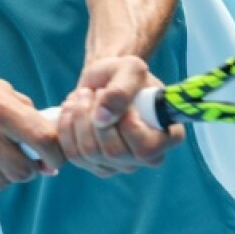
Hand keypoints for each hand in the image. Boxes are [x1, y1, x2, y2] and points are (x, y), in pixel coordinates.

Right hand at [0, 66, 65, 193]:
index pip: (43, 140)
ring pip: (0, 183)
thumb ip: (30, 119)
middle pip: (22, 171)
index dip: (56, 155)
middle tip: (23, 161)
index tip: (54, 158)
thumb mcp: (3, 92)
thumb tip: (51, 160)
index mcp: (2, 108)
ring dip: (6, 177)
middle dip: (29, 170)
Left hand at [58, 56, 183, 177]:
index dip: (125, 123)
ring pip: (89, 153)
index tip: (115, 95)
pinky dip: (67, 127)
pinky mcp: (96, 165)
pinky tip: (72, 109)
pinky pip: (73, 154)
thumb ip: (121, 90)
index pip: (145, 149)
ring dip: (79, 118)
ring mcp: (121, 165)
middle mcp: (147, 158)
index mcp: (167, 137)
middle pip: (113, 152)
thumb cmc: (123, 74)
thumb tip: (102, 118)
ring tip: (83, 96)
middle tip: (95, 92)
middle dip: (95, 116)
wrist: (104, 81)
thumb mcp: (129, 68)